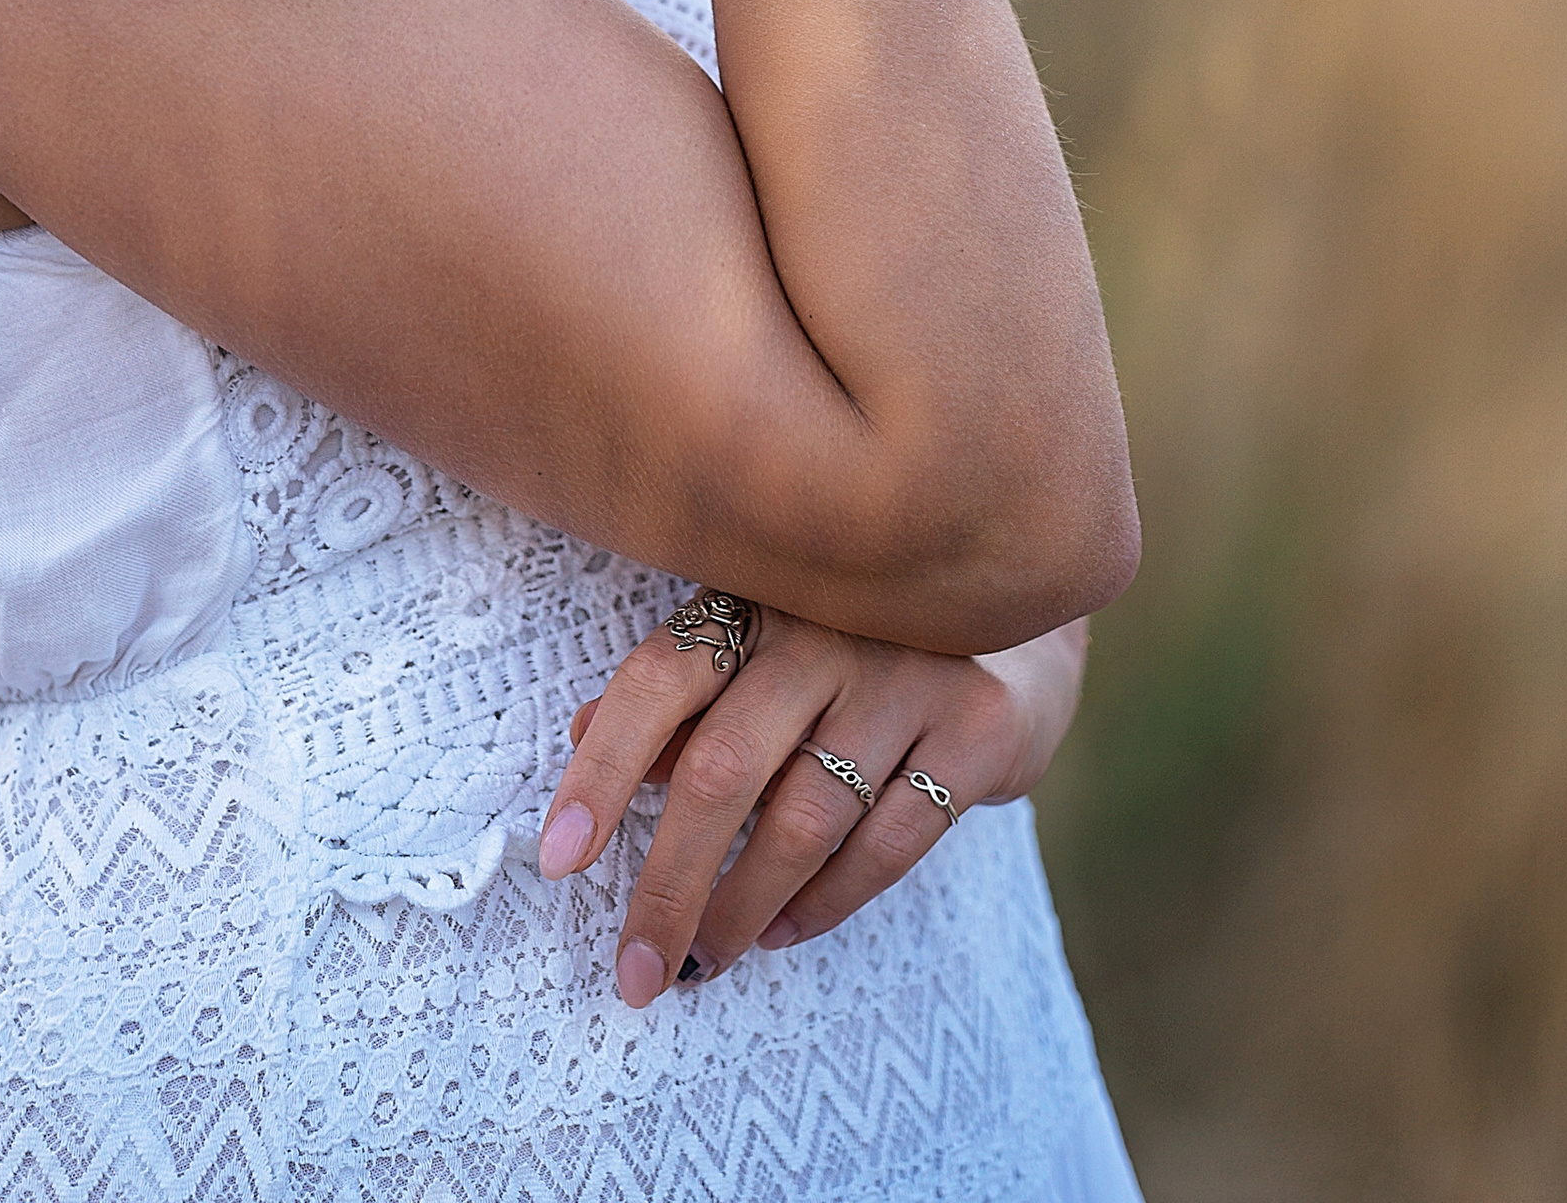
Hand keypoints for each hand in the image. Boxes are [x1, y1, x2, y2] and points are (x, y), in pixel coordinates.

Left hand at [536, 603, 1089, 1002]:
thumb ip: (681, 692)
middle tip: (635, 968)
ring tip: (704, 959)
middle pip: (723, 769)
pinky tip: (784, 932)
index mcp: (753, 600)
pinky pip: (887, 844)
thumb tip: (576, 731)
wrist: (1008, 620)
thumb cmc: (847, 643)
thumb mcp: (758, 644)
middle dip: (669, 883)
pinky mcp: (976, 730)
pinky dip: (826, 904)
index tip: (559, 857)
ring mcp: (906, 676)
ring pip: (803, 819)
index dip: (602, 768)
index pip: (659, 681)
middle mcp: (825, 630)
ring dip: (743, 907)